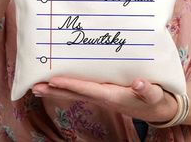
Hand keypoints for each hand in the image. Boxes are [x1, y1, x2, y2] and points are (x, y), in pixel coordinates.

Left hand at [33, 77, 177, 122]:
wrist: (155, 109)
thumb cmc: (154, 100)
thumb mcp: (154, 95)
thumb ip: (147, 90)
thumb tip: (138, 83)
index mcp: (113, 96)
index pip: (88, 90)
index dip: (71, 85)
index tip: (53, 81)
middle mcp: (103, 97)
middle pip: (74, 94)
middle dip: (54, 91)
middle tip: (34, 88)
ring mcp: (101, 96)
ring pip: (75, 94)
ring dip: (56, 91)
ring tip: (39, 87)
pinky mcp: (102, 94)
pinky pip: (81, 91)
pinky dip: (68, 88)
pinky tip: (59, 85)